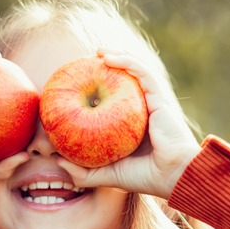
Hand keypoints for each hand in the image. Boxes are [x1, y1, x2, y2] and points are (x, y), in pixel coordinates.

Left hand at [56, 49, 201, 198]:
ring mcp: (152, 101)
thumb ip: (84, 172)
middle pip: (125, 81)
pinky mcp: (159, 97)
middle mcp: (143, 109)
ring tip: (97, 52)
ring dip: (117, 56)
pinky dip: (125, 61)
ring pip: (135, 70)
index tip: (77, 84)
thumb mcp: (107, 174)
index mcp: (133, 124)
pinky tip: (106, 57)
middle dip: (107, 67)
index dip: (99, 88)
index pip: (115, 100)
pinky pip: (142, 72)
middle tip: (85, 63)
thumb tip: (57, 160)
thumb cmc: (144, 176)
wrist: (172, 176)